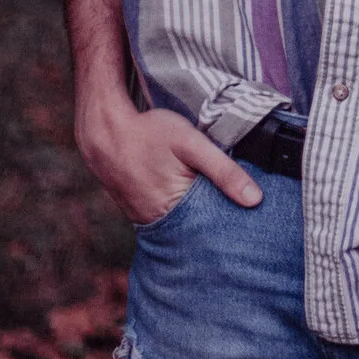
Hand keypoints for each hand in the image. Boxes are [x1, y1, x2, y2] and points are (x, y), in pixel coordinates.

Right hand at [78, 97, 260, 225]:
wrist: (103, 129)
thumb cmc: (149, 133)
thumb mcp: (193, 144)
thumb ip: (224, 171)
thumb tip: (255, 200)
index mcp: (175, 212)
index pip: (215, 229)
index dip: (235, 224)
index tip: (255, 223)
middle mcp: (158, 223)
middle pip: (199, 229)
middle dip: (220, 223)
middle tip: (245, 217)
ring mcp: (146, 218)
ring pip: (184, 223)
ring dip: (201, 216)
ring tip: (223, 207)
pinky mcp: (139, 210)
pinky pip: (168, 215)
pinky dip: (183, 209)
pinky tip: (194, 198)